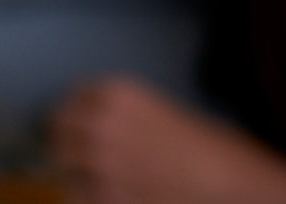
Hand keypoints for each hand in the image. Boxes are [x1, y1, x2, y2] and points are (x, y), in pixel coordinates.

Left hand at [51, 77, 285, 202]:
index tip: (71, 129)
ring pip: (62, 164)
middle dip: (65, 143)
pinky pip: (77, 195)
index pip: (68, 101)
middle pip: (57, 130)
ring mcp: (99, 158)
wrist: (228, 181)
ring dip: (73, 172)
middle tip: (76, 157)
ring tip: (95, 179)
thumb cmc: (199, 147)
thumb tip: (72, 124)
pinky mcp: (105, 194)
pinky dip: (86, 196)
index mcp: (112, 92)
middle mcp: (99, 121)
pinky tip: (109, 194)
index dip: (70, 118)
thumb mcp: (150, 109)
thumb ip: (110, 112)